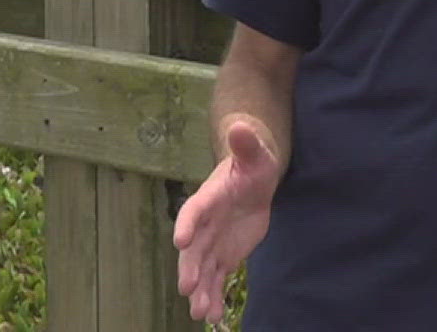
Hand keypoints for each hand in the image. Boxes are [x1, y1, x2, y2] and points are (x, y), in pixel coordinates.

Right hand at [173, 117, 282, 321]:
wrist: (253, 180)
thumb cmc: (253, 163)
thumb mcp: (256, 153)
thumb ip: (247, 144)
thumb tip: (240, 124)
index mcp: (209, 197)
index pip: (194, 210)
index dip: (187, 223)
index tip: (181, 240)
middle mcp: (205, 224)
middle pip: (194, 248)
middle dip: (190, 267)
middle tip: (188, 288)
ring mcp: (212, 242)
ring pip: (202, 269)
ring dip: (200, 290)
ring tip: (200, 312)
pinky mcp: (223, 256)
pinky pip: (216, 279)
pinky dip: (213, 296)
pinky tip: (213, 316)